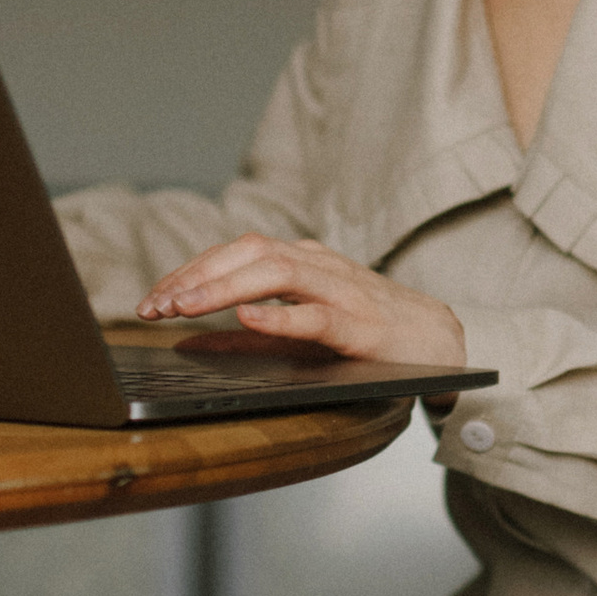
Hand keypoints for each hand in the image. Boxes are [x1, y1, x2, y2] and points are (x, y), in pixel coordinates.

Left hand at [138, 233, 467, 380]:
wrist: (444, 341)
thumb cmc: (371, 333)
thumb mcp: (302, 327)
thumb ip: (249, 335)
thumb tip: (189, 343)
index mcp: (303, 261)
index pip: (235, 253)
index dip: (189, 272)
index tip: (152, 300)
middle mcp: (319, 265)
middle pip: (249, 252)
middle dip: (196, 277)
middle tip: (156, 305)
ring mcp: (343, 290)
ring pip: (276, 272)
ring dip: (224, 288)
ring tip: (185, 306)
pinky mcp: (364, 326)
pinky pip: (318, 315)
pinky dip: (281, 316)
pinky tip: (249, 318)